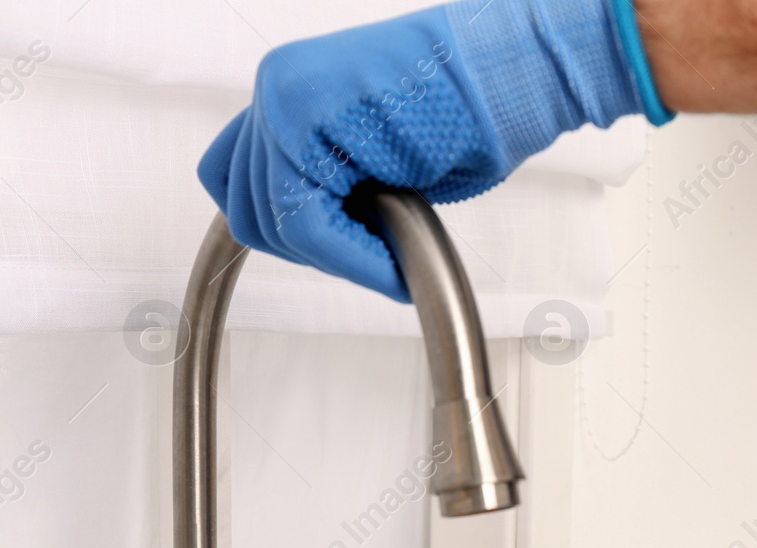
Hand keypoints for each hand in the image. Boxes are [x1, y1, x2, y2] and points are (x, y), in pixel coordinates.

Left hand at [197, 0, 665, 300]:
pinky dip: (354, 260)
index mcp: (288, 92)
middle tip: (373, 255)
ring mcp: (283, 99)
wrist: (515, 72)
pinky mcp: (303, 121)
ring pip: (274, 224)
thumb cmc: (470, 112)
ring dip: (337, 257)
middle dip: (310, 250)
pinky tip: (394, 265)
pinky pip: (307, 225)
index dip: (288, 235)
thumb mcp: (374, 160)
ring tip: (392, 252)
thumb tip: (310, 237)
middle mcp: (276, 88)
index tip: (340, 252)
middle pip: (247, 210)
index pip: (241, 186)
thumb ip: (327, 185)